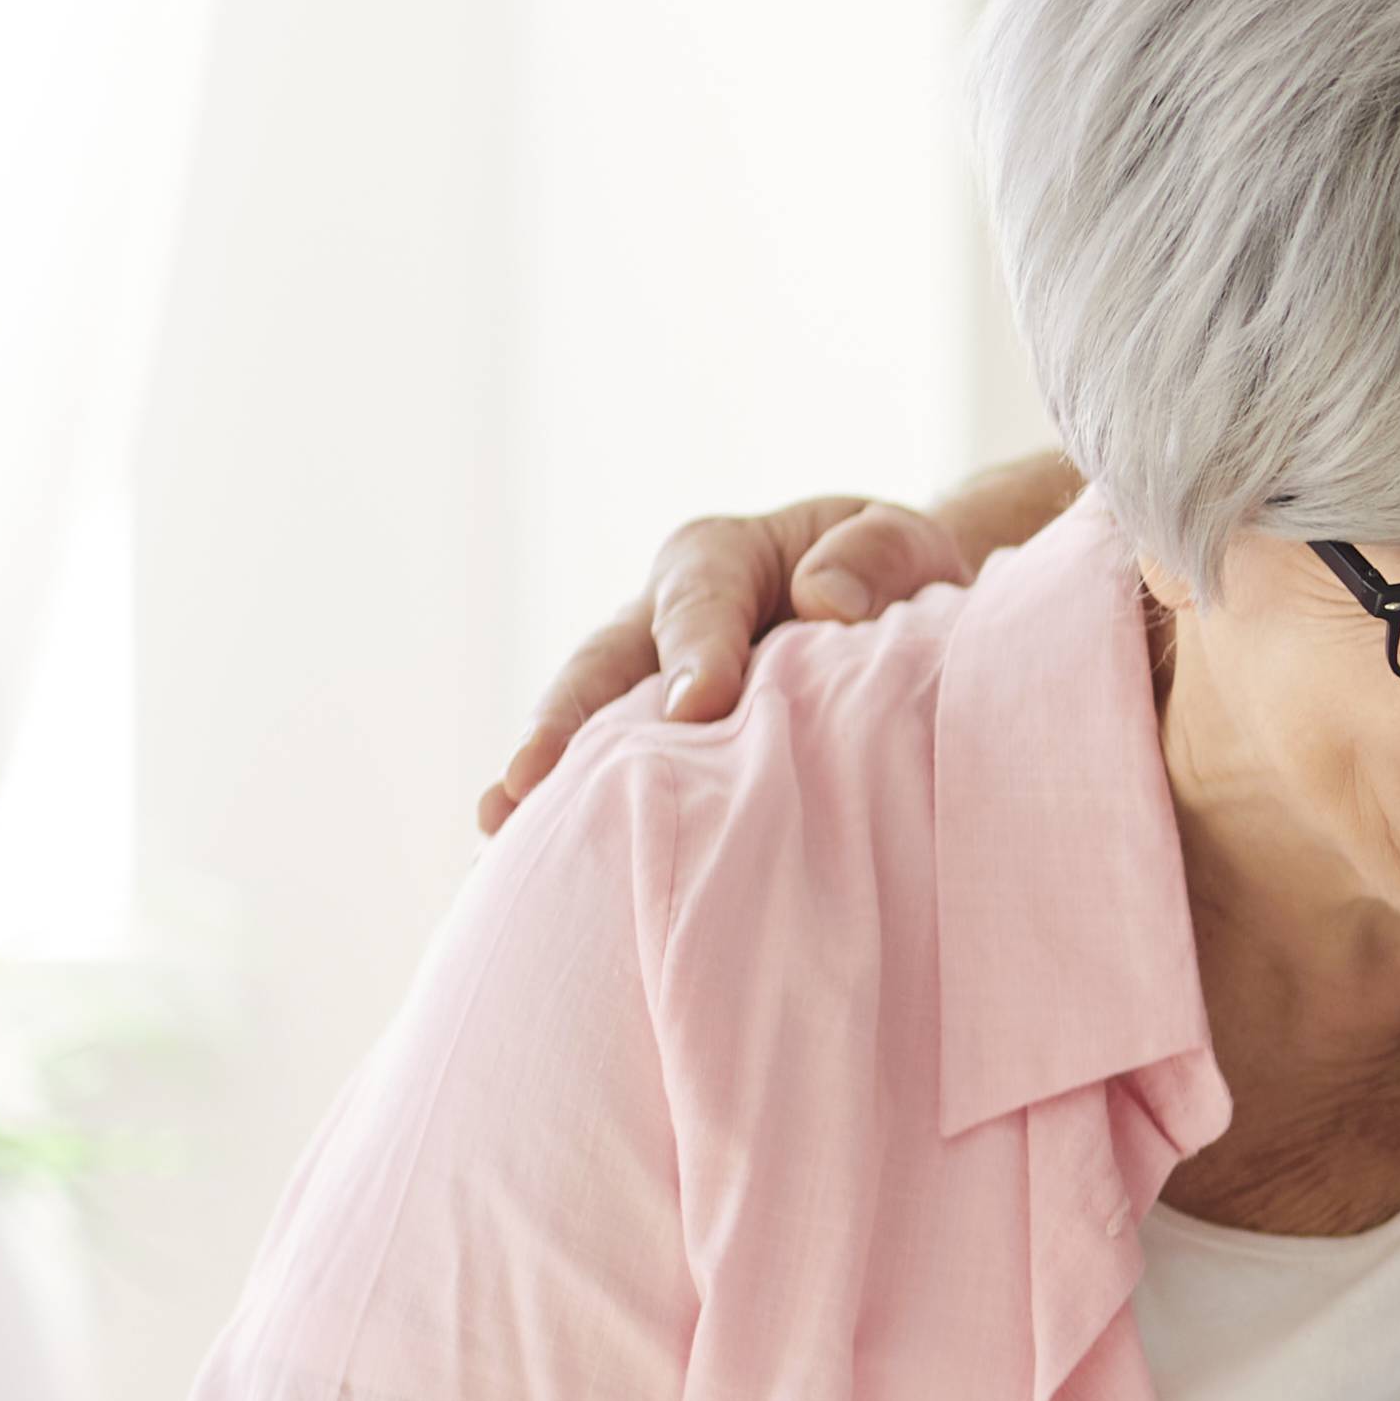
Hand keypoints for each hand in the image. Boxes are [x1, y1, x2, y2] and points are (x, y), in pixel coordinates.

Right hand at [481, 448, 1075, 827]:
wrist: (895, 597)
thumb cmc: (893, 570)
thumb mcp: (899, 538)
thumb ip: (872, 556)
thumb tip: (825, 602)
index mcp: (717, 558)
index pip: (699, 603)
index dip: (695, 653)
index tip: (697, 710)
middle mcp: (661, 616)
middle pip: (602, 667)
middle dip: (561, 724)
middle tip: (525, 783)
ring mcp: (649, 680)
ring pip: (592, 724)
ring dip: (547, 776)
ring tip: (500, 830)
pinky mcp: (661, 735)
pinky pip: (615, 767)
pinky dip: (579, 806)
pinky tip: (542, 862)